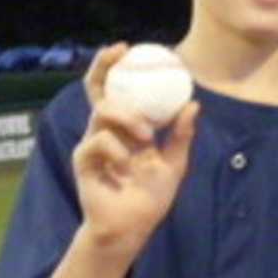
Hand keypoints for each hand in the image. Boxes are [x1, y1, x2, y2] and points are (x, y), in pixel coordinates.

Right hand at [71, 43, 199, 258]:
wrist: (132, 229)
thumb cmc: (150, 197)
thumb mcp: (174, 163)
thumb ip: (182, 135)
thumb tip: (194, 104)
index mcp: (127, 128)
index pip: (119, 90)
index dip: (118, 67)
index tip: (129, 48)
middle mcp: (107, 131)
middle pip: (98, 90)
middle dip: (103, 67)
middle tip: (119, 53)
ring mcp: (93, 144)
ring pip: (102, 112)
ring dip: (127, 117)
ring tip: (147, 135)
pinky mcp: (83, 161)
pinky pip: (98, 142)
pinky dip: (117, 150)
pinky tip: (126, 165)